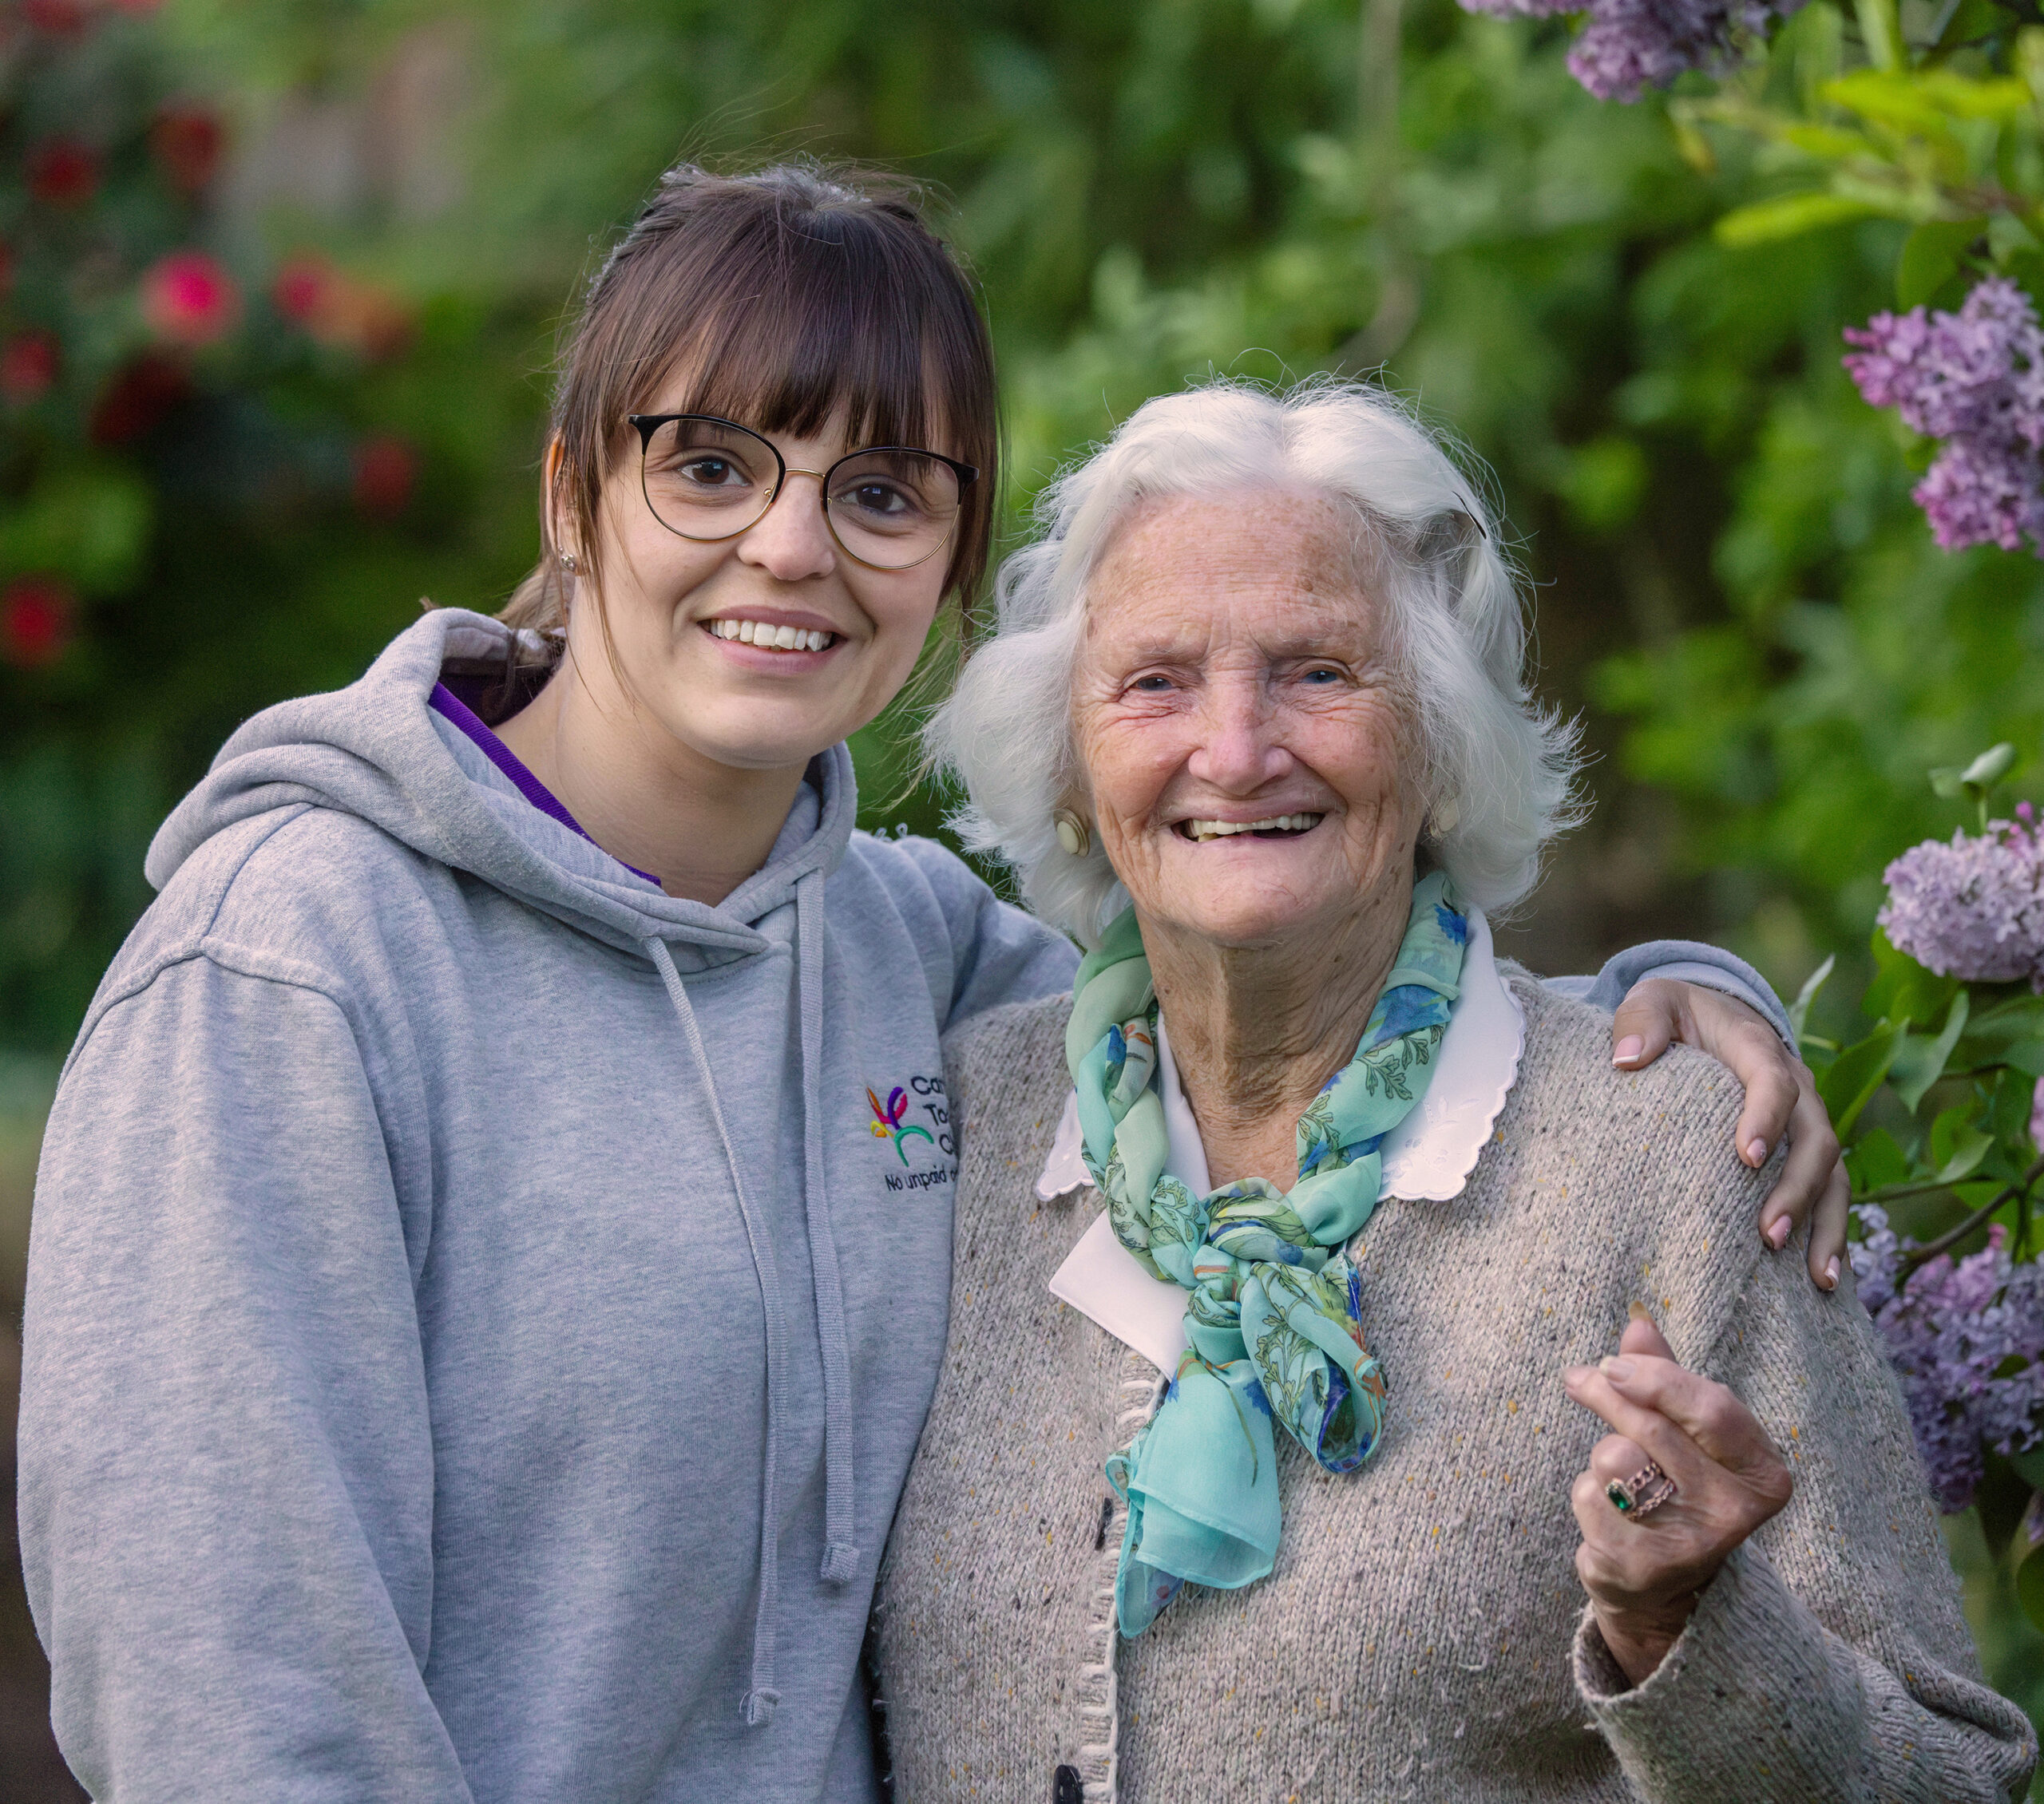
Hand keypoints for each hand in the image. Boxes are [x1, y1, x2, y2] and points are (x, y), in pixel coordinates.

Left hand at [1563, 1311, 1792, 1687]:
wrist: (1668, 1589)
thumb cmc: (1681, 1487)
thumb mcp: (1689, 1431)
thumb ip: (1668, 1375)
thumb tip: (1638, 1319)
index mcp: (1764, 1474)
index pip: (1712, 1408)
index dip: (1657, 1377)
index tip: (1615, 1363)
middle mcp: (1736, 1513)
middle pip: (1654, 1428)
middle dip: (1608, 1393)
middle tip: (1580, 1378)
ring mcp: (1690, 1544)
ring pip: (1615, 1458)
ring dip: (1602, 1453)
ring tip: (1620, 1474)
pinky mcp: (1641, 1566)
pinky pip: (1590, 1496)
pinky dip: (1587, 1491)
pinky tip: (1608, 1512)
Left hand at [1612, 978, 1847, 1290]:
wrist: (1711, 1016)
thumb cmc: (1675, 1015)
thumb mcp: (1652, 1002)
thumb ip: (1640, 1022)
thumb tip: (1627, 1059)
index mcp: (1757, 1048)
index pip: (1774, 1082)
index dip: (1766, 1118)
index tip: (1747, 1158)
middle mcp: (1797, 1086)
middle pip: (1816, 1139)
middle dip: (1797, 1190)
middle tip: (1768, 1235)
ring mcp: (1807, 1122)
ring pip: (1834, 1175)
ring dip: (1826, 1225)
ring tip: (1816, 1278)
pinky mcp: (1804, 1152)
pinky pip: (1830, 1194)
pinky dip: (1831, 1234)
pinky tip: (1824, 1281)